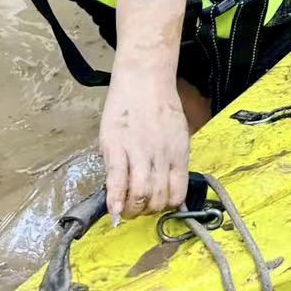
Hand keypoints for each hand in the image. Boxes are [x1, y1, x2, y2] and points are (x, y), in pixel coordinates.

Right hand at [99, 66, 190, 221]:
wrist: (144, 78)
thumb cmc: (160, 104)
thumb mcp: (177, 133)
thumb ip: (173, 158)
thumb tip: (167, 182)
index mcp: (178, 154)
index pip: (177, 193)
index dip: (165, 206)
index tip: (156, 207)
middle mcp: (161, 156)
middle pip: (157, 198)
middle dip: (146, 212)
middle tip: (137, 210)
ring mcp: (139, 152)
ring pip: (139, 194)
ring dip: (131, 209)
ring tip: (124, 210)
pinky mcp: (117, 147)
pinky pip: (117, 179)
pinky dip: (115, 198)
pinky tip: (112, 208)